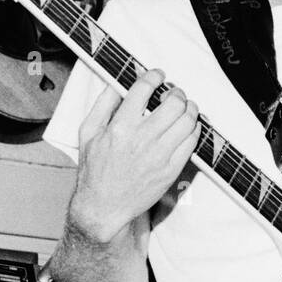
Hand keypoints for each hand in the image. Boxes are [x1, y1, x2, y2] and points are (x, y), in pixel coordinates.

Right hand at [67, 68, 199, 242]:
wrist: (104, 206)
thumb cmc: (94, 170)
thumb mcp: (87, 133)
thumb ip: (103, 104)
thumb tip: (118, 82)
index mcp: (120, 126)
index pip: (144, 89)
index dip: (155, 76)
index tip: (158, 75)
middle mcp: (142, 139)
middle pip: (173, 102)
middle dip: (176, 92)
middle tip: (173, 93)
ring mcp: (159, 155)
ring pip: (187, 120)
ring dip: (190, 108)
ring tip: (184, 107)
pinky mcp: (171, 169)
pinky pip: (192, 142)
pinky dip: (194, 129)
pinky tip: (187, 127)